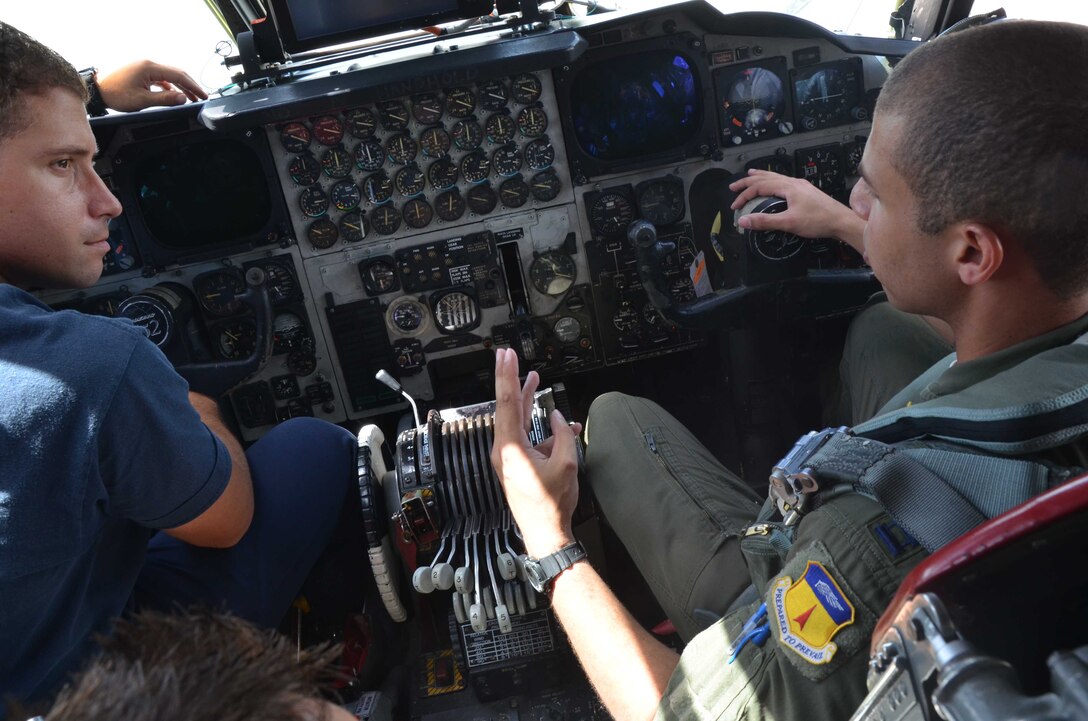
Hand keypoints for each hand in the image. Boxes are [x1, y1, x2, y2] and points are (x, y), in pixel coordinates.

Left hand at [97, 60, 207, 111]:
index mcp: (150, 67)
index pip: (179, 76)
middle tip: (201, 97)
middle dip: (190, 86)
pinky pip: (160, 78)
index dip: (193, 86)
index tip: (203, 95)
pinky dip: (170, 87)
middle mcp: (149, 64)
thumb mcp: (142, 100)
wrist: (97, 90)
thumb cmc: (116, 94)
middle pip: (176, 73)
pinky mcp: (141, 72)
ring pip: (169, 76)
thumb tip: (184, 98)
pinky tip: (173, 95)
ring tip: (190, 98)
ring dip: (180, 87)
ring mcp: (144, 67)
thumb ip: (165, 99)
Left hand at [490, 348, 582, 557]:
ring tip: (533, 379)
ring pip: (516, 419)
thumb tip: (559, 418)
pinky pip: (526, 436)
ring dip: (526, 400)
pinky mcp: (516, 464)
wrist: (545, 533)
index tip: (505, 356)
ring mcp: (509, 457)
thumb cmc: (552, 504)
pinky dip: (541, 427)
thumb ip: (562, 435)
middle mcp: (504, 450)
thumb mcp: (566, 464)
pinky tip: (562, 424)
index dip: (507, 376)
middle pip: (507, 406)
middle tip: (509, 357)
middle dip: (511, 380)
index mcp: (511, 448)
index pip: (507, 403)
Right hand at [729, 169, 864, 251]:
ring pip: (776, 177)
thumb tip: (744, 221)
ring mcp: (801, 186)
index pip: (759, 186)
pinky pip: (784, 181)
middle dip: (747, 182)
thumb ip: (765, 221)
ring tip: (751, 175)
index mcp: (788, 187)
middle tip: (734, 187)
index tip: (735, 205)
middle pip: (765, 177)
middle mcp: (794, 183)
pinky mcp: (806, 191)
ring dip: (760, 177)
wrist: (841, 221)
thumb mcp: (788, 222)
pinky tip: (775, 185)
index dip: (744, 195)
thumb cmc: (820, 221)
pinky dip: (773, 181)